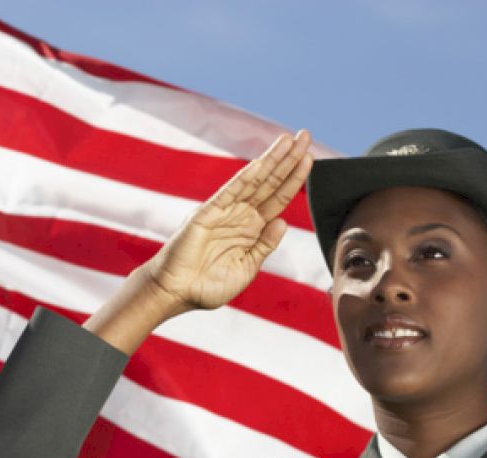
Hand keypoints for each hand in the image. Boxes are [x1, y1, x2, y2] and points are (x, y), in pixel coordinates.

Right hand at [145, 129, 311, 313]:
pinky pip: (229, 192)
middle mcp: (240, 215)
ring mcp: (224, 212)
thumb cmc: (207, 286)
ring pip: (253, 181)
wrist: (176, 293)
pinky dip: (245, 177)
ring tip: (290, 140)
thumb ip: (264, 246)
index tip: (310, 158)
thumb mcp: (246, 269)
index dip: (294, 178)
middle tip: (305, 135)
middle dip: (288, 159)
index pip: (279, 198)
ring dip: (272, 160)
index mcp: (252, 230)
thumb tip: (282, 222)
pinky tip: (261, 163)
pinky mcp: (207, 213)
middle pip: (270, 182)